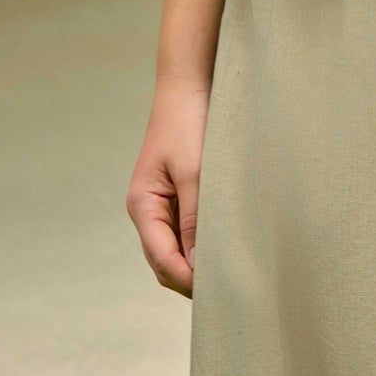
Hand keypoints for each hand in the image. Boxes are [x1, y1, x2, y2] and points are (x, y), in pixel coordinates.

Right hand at [126, 80, 210, 297]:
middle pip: (166, 262)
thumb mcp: (194, 171)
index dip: (188, 280)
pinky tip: (228, 245)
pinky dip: (202, 245)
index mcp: (143, 206)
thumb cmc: (189, 123)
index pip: (161, 259)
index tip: (220, 290)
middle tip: (231, 288)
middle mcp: (148, 211)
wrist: (189, 85)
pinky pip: (186, 232)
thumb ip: (195, 219)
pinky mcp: (178, 196)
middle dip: (192, 279)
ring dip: (198, 263)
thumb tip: (198, 266)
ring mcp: (162, 205)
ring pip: (176, 250)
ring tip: (232, 272)